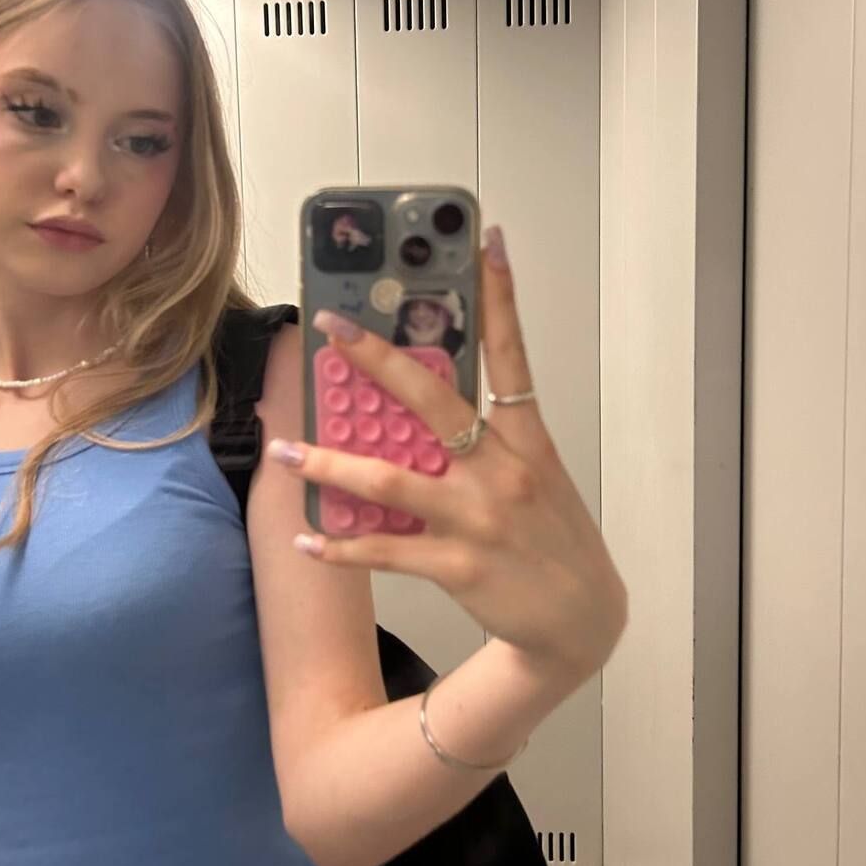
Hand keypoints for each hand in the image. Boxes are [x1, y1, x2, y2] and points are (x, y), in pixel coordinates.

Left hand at [267, 225, 627, 691]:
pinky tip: (306, 541)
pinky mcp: (460, 566)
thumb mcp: (538, 478)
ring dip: (328, 463)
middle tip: (332, 326)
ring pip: (390, 478)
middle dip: (377, 357)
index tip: (485, 241)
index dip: (500, 295)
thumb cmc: (555, 541)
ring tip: (283, 450)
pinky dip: (341, 547)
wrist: (582, 624)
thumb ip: (489, 442)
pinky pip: (386, 549)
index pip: (512, 354)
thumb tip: (422, 410)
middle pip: (432, 399)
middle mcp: (503, 470)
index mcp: (527, 442)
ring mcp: (480, 518)